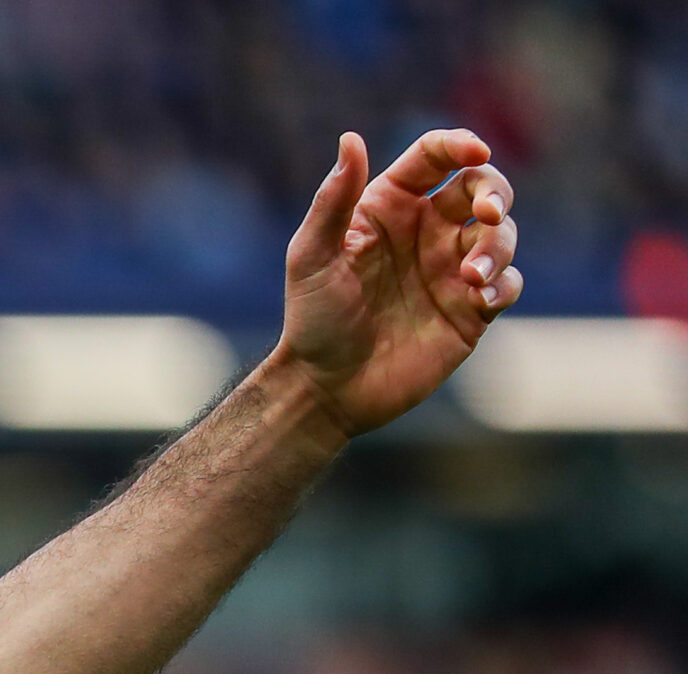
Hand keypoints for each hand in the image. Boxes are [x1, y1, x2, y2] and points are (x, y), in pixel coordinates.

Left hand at [273, 128, 522, 437]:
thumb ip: (333, 200)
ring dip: (499, 247)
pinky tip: (480, 299)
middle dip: (495, 193)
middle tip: (488, 215)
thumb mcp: (312, 257)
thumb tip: (350, 138)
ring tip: (470, 277)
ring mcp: (452, 269)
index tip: (475, 152)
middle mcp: (427, 231)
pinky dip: (504, 284)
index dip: (460, 144)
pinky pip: (508, 283)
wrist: (326, 388)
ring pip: (502, 234)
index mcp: (390, 207)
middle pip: (483, 187)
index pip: (435, 157)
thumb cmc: (312, 319)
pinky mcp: (470, 309)